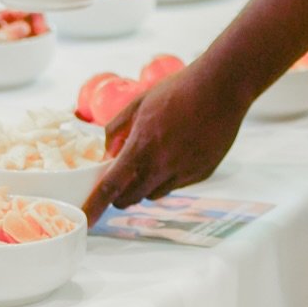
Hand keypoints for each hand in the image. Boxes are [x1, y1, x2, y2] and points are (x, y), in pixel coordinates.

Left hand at [83, 57, 249, 224]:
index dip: (95, 205)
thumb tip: (107, 152)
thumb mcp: (139, 102)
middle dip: (121, 195)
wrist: (220, 87)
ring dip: (146, 185)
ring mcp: (183, 172)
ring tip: (155, 157)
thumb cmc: (179, 89)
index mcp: (142, 146)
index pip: (111, 186)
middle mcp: (162, 165)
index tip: (87, 218)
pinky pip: (177, 185)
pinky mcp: (201, 174)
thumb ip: (118, 129)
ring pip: (154, 194)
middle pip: (131, 199)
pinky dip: (170, 176)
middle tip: (122, 180)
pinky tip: (179, 151)